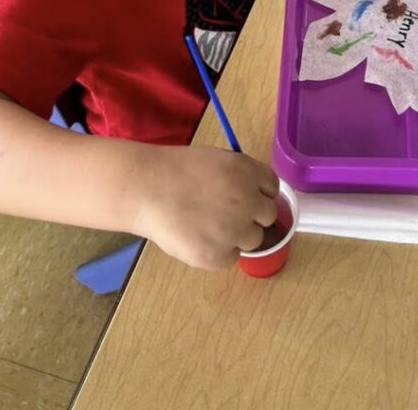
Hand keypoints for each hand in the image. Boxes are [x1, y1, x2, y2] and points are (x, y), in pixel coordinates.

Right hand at [131, 146, 278, 270]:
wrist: (146, 189)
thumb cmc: (176, 170)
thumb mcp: (218, 159)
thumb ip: (241, 176)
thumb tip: (255, 193)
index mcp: (248, 173)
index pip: (272, 188)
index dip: (258, 193)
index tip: (247, 197)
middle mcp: (248, 201)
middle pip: (268, 216)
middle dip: (251, 215)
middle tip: (227, 214)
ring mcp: (235, 231)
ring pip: (252, 240)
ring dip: (237, 235)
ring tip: (208, 226)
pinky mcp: (218, 256)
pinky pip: (231, 258)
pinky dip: (219, 253)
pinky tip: (199, 239)